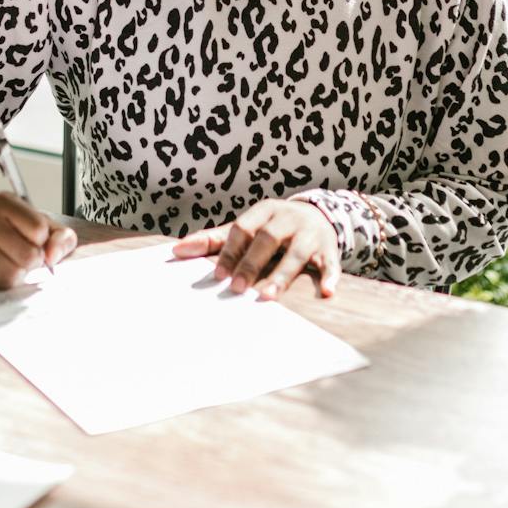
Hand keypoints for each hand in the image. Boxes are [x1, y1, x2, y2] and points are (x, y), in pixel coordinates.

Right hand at [0, 190, 77, 288]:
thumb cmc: (2, 223)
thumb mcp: (33, 219)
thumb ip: (59, 235)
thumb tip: (54, 256)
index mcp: (4, 202)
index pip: (39, 230)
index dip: (44, 242)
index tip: (37, 241)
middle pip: (28, 255)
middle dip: (34, 261)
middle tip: (27, 256)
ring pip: (12, 274)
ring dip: (20, 273)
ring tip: (14, 263)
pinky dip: (4, 280)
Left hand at [172, 199, 341, 299]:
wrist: (318, 214)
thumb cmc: (271, 227)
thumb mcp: (247, 227)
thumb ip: (214, 239)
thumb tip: (176, 250)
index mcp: (265, 210)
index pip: (243, 228)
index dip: (230, 251)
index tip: (217, 275)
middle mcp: (288, 218)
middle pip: (269, 238)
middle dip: (252, 263)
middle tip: (237, 288)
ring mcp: (311, 233)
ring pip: (297, 253)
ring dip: (282, 275)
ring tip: (267, 297)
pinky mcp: (329, 249)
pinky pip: (331, 262)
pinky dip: (330, 276)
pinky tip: (327, 292)